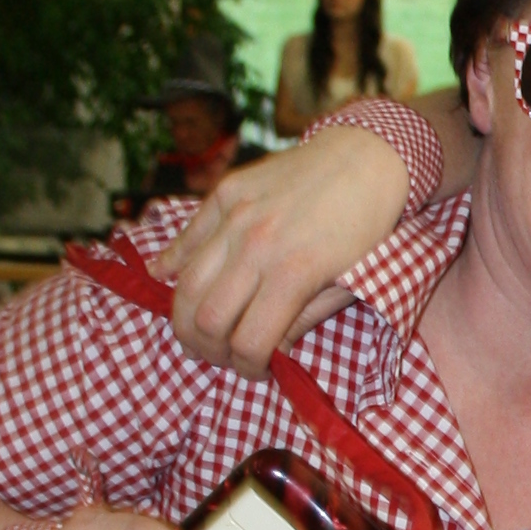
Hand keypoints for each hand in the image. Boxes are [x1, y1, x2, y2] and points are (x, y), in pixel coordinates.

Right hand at [161, 128, 411, 371]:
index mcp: (294, 273)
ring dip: (186, 319)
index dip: (248, 368)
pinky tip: (164, 278)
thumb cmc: (366, 229)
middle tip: (222, 355)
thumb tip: (269, 351)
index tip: (257, 370)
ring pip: (186, 283)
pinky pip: (186, 235)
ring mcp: (235, 216)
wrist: (366, 159)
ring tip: (198, 331)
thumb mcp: (349, 284)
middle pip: (206, 320)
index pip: (249, 343)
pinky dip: (170, 263)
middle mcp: (256, 245)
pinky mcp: (224, 192)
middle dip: (210, 350)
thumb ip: (305, 320)